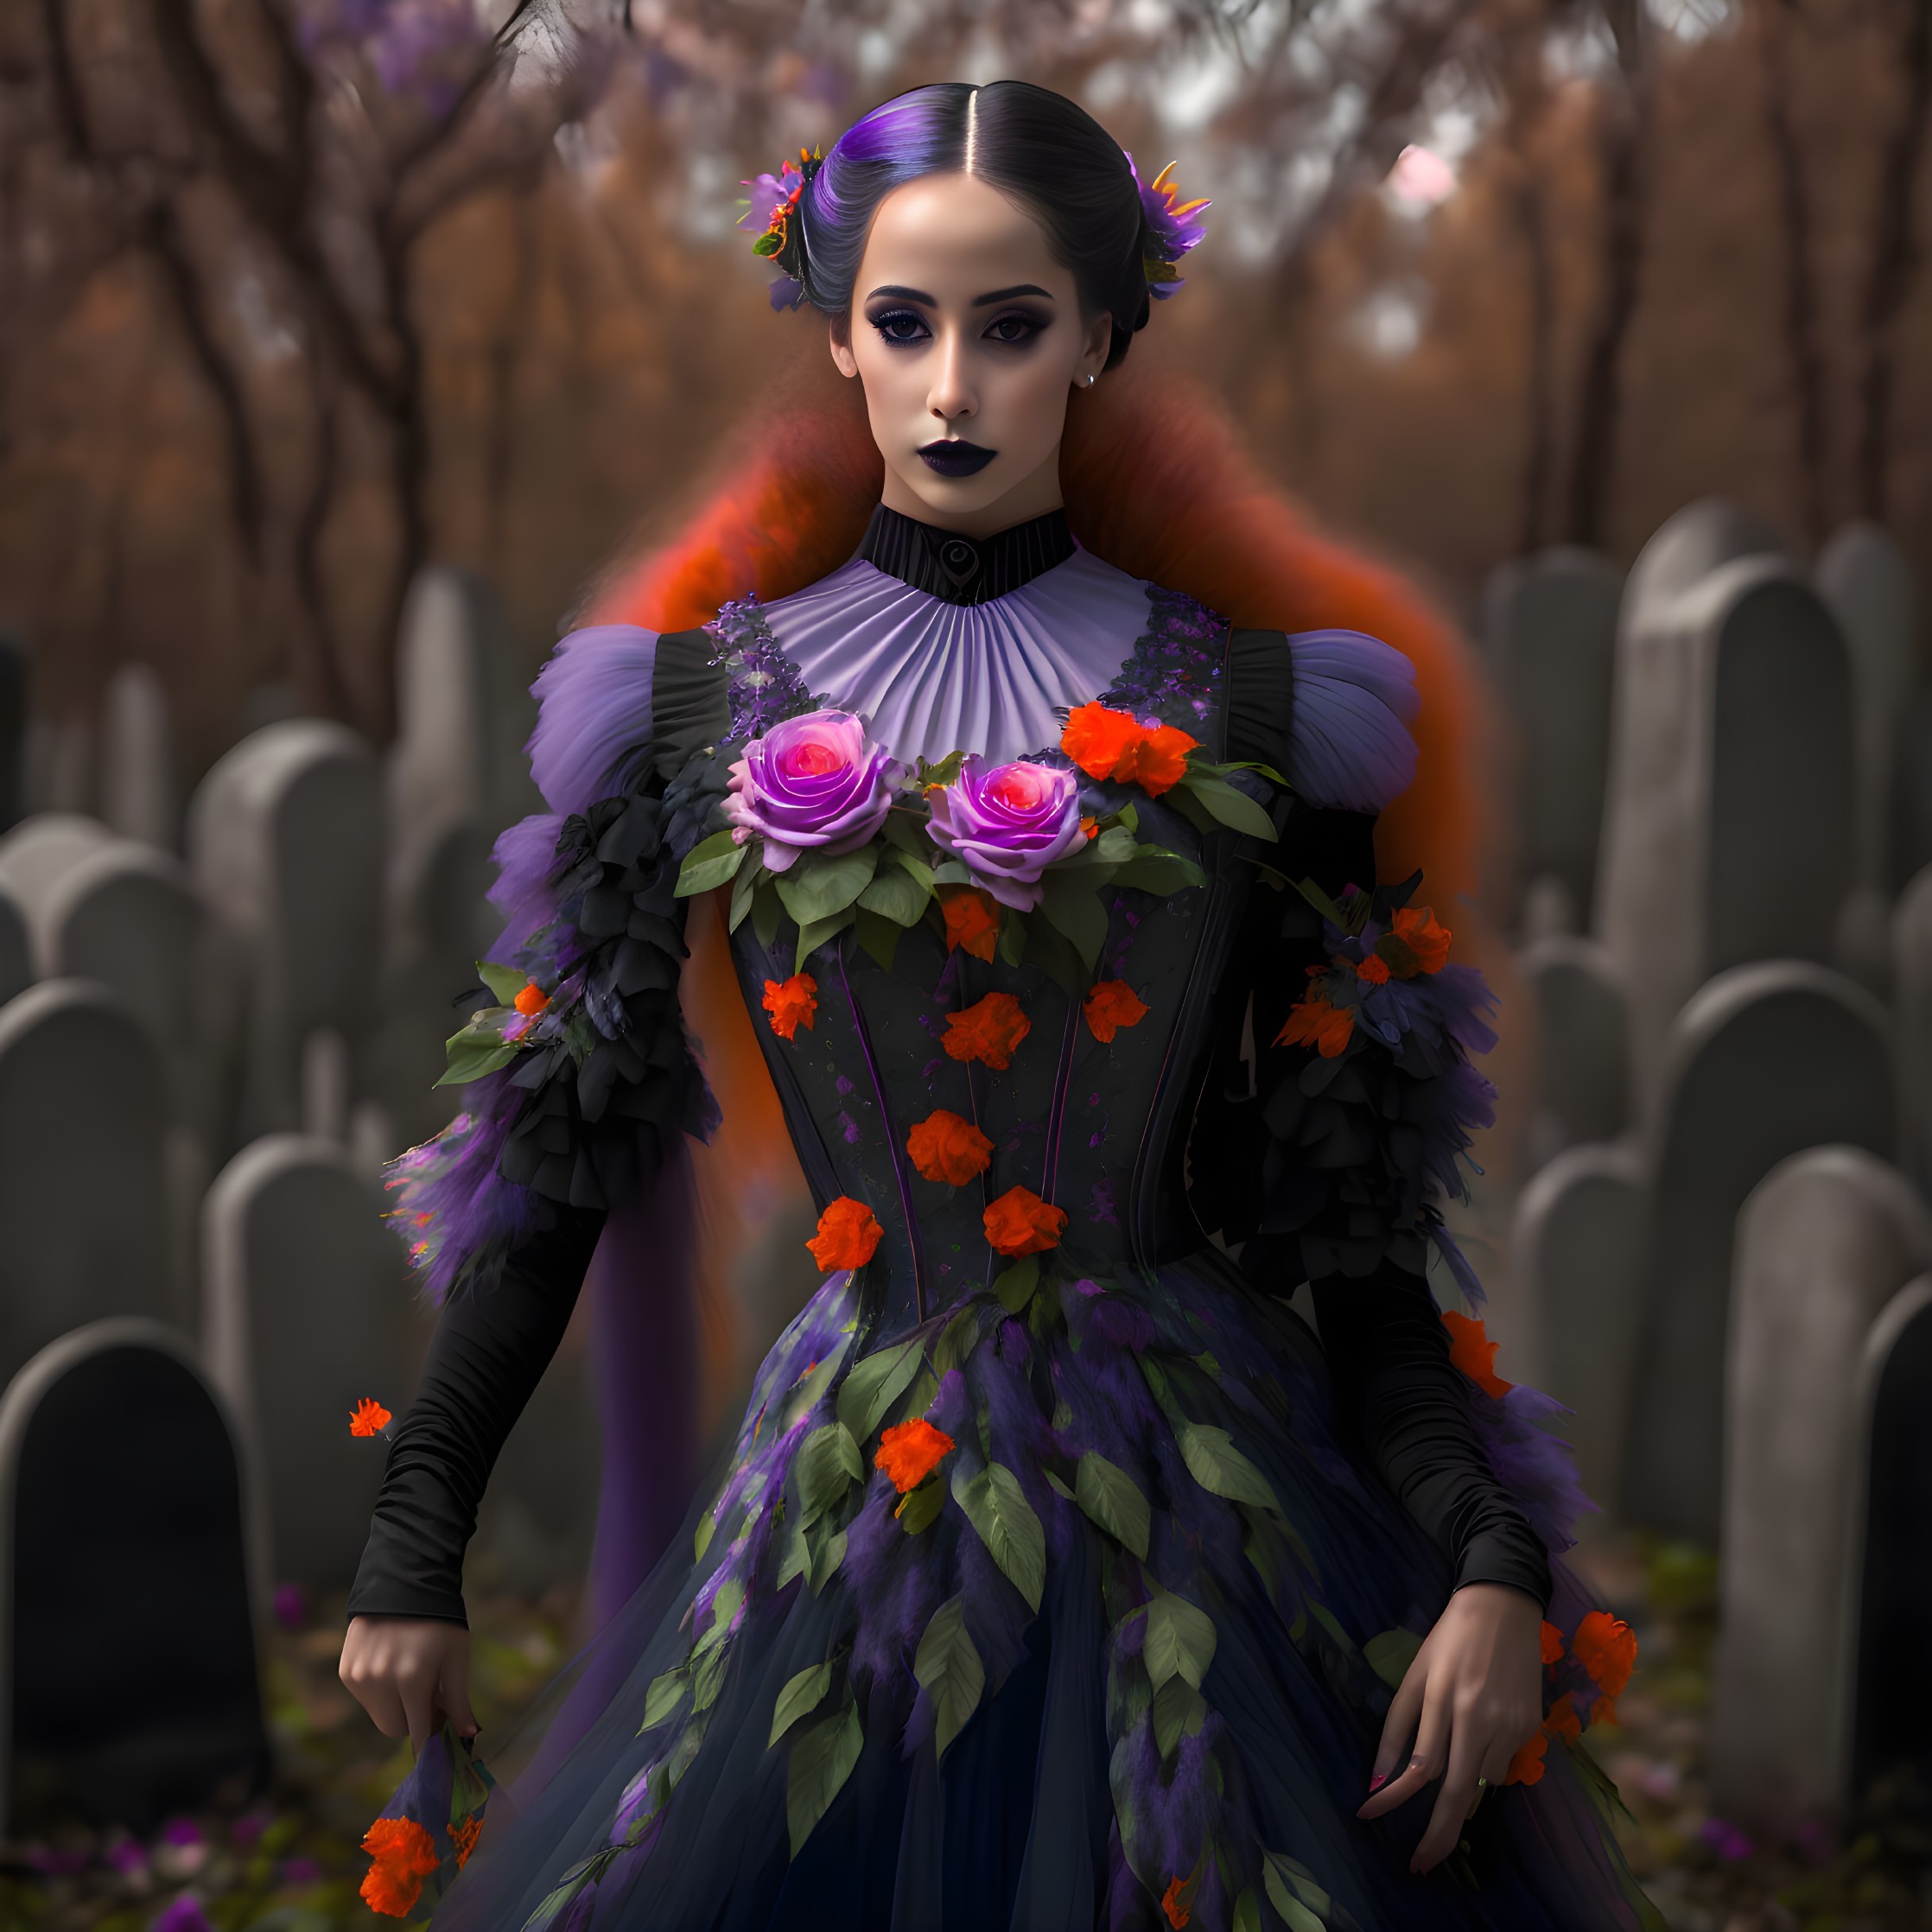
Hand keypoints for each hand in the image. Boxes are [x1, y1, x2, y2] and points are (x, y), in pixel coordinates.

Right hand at [340, 1615, 477, 1757]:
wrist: (404, 1581)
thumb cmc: (439, 1620)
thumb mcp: (456, 1656)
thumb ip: (459, 1700)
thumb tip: (469, 1736)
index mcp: (413, 1681)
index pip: (418, 1733)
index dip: (429, 1742)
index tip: (438, 1746)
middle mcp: (381, 1682)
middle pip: (395, 1729)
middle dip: (413, 1720)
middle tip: (428, 1696)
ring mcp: (359, 1676)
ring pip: (378, 1715)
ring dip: (395, 1705)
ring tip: (409, 1675)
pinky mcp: (346, 1670)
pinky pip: (364, 1698)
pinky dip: (379, 1691)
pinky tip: (390, 1664)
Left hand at [1354, 1582, 1542, 1871]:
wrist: (1504, 1606)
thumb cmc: (1449, 1637)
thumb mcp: (1415, 1672)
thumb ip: (1398, 1725)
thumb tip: (1381, 1777)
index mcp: (1442, 1699)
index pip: (1418, 1766)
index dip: (1393, 1797)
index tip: (1368, 1815)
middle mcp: (1478, 1717)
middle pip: (1457, 1792)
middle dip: (1438, 1836)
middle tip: (1419, 1865)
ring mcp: (1510, 1724)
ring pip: (1482, 1781)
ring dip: (1464, 1786)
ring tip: (1457, 1748)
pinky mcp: (1531, 1727)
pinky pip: (1503, 1763)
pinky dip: (1486, 1762)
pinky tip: (1481, 1731)